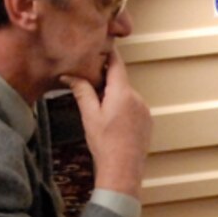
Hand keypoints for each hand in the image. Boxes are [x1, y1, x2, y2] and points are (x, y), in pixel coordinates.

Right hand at [68, 54, 150, 199]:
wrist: (123, 170)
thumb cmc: (104, 144)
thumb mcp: (89, 115)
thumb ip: (82, 91)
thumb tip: (69, 75)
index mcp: (123, 93)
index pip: (116, 63)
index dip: (107, 53)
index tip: (99, 46)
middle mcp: (137, 98)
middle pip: (120, 80)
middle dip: (105, 81)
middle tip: (88, 85)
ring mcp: (145, 110)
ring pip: (126, 95)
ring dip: (114, 97)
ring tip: (100, 112)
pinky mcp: (148, 121)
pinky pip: (133, 107)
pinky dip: (123, 108)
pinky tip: (112, 123)